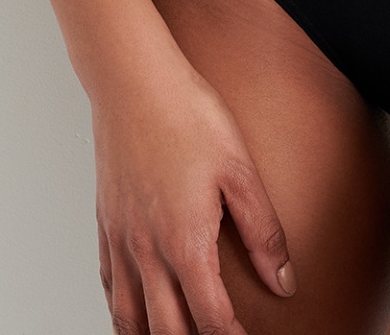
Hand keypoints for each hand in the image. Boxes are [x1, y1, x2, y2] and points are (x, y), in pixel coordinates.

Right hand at [90, 24, 296, 333]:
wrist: (134, 79)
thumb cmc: (187, 114)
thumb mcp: (240, 170)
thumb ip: (263, 231)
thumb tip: (284, 281)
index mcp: (185, 243)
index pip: (210, 319)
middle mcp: (147, 251)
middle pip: (166, 330)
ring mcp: (121, 238)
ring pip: (129, 316)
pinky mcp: (106, 221)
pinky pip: (108, 283)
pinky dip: (121, 308)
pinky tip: (134, 308)